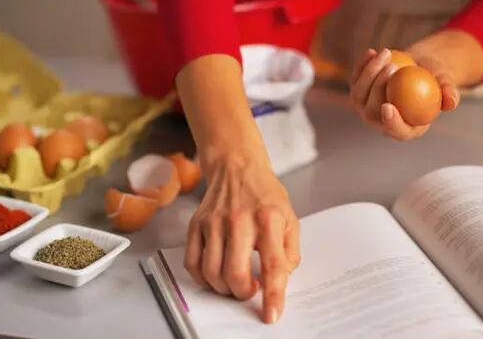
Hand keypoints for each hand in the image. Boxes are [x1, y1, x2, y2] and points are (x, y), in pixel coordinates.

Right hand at [185, 156, 299, 323]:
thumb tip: (281, 277)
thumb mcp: (290, 218)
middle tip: (250, 290)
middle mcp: (239, 220)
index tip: (272, 314)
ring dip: (223, 288)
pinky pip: (193, 262)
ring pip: (211, 272)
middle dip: (242, 293)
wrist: (237, 167)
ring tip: (234, 282)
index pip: (273, 264)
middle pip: (235, 273)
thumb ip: (290, 251)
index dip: (273, 294)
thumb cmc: (265, 194)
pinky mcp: (196, 224)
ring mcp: (214, 221)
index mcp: (269, 219)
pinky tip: (215, 274)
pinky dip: (202, 278)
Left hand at [349, 48, 459, 140]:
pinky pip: (355, 80)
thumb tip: (452, 101)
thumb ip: (449, 93)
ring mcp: (366, 109)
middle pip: (371, 113)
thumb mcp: (445, 84)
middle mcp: (381, 123)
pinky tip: (372, 51)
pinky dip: (362, 65)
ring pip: (358, 96)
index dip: (389, 122)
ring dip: (370, 73)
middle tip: (392, 67)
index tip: (388, 106)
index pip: (395, 131)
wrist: (419, 69)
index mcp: (404, 129)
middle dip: (378, 88)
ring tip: (387, 53)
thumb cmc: (436, 79)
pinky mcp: (358, 92)